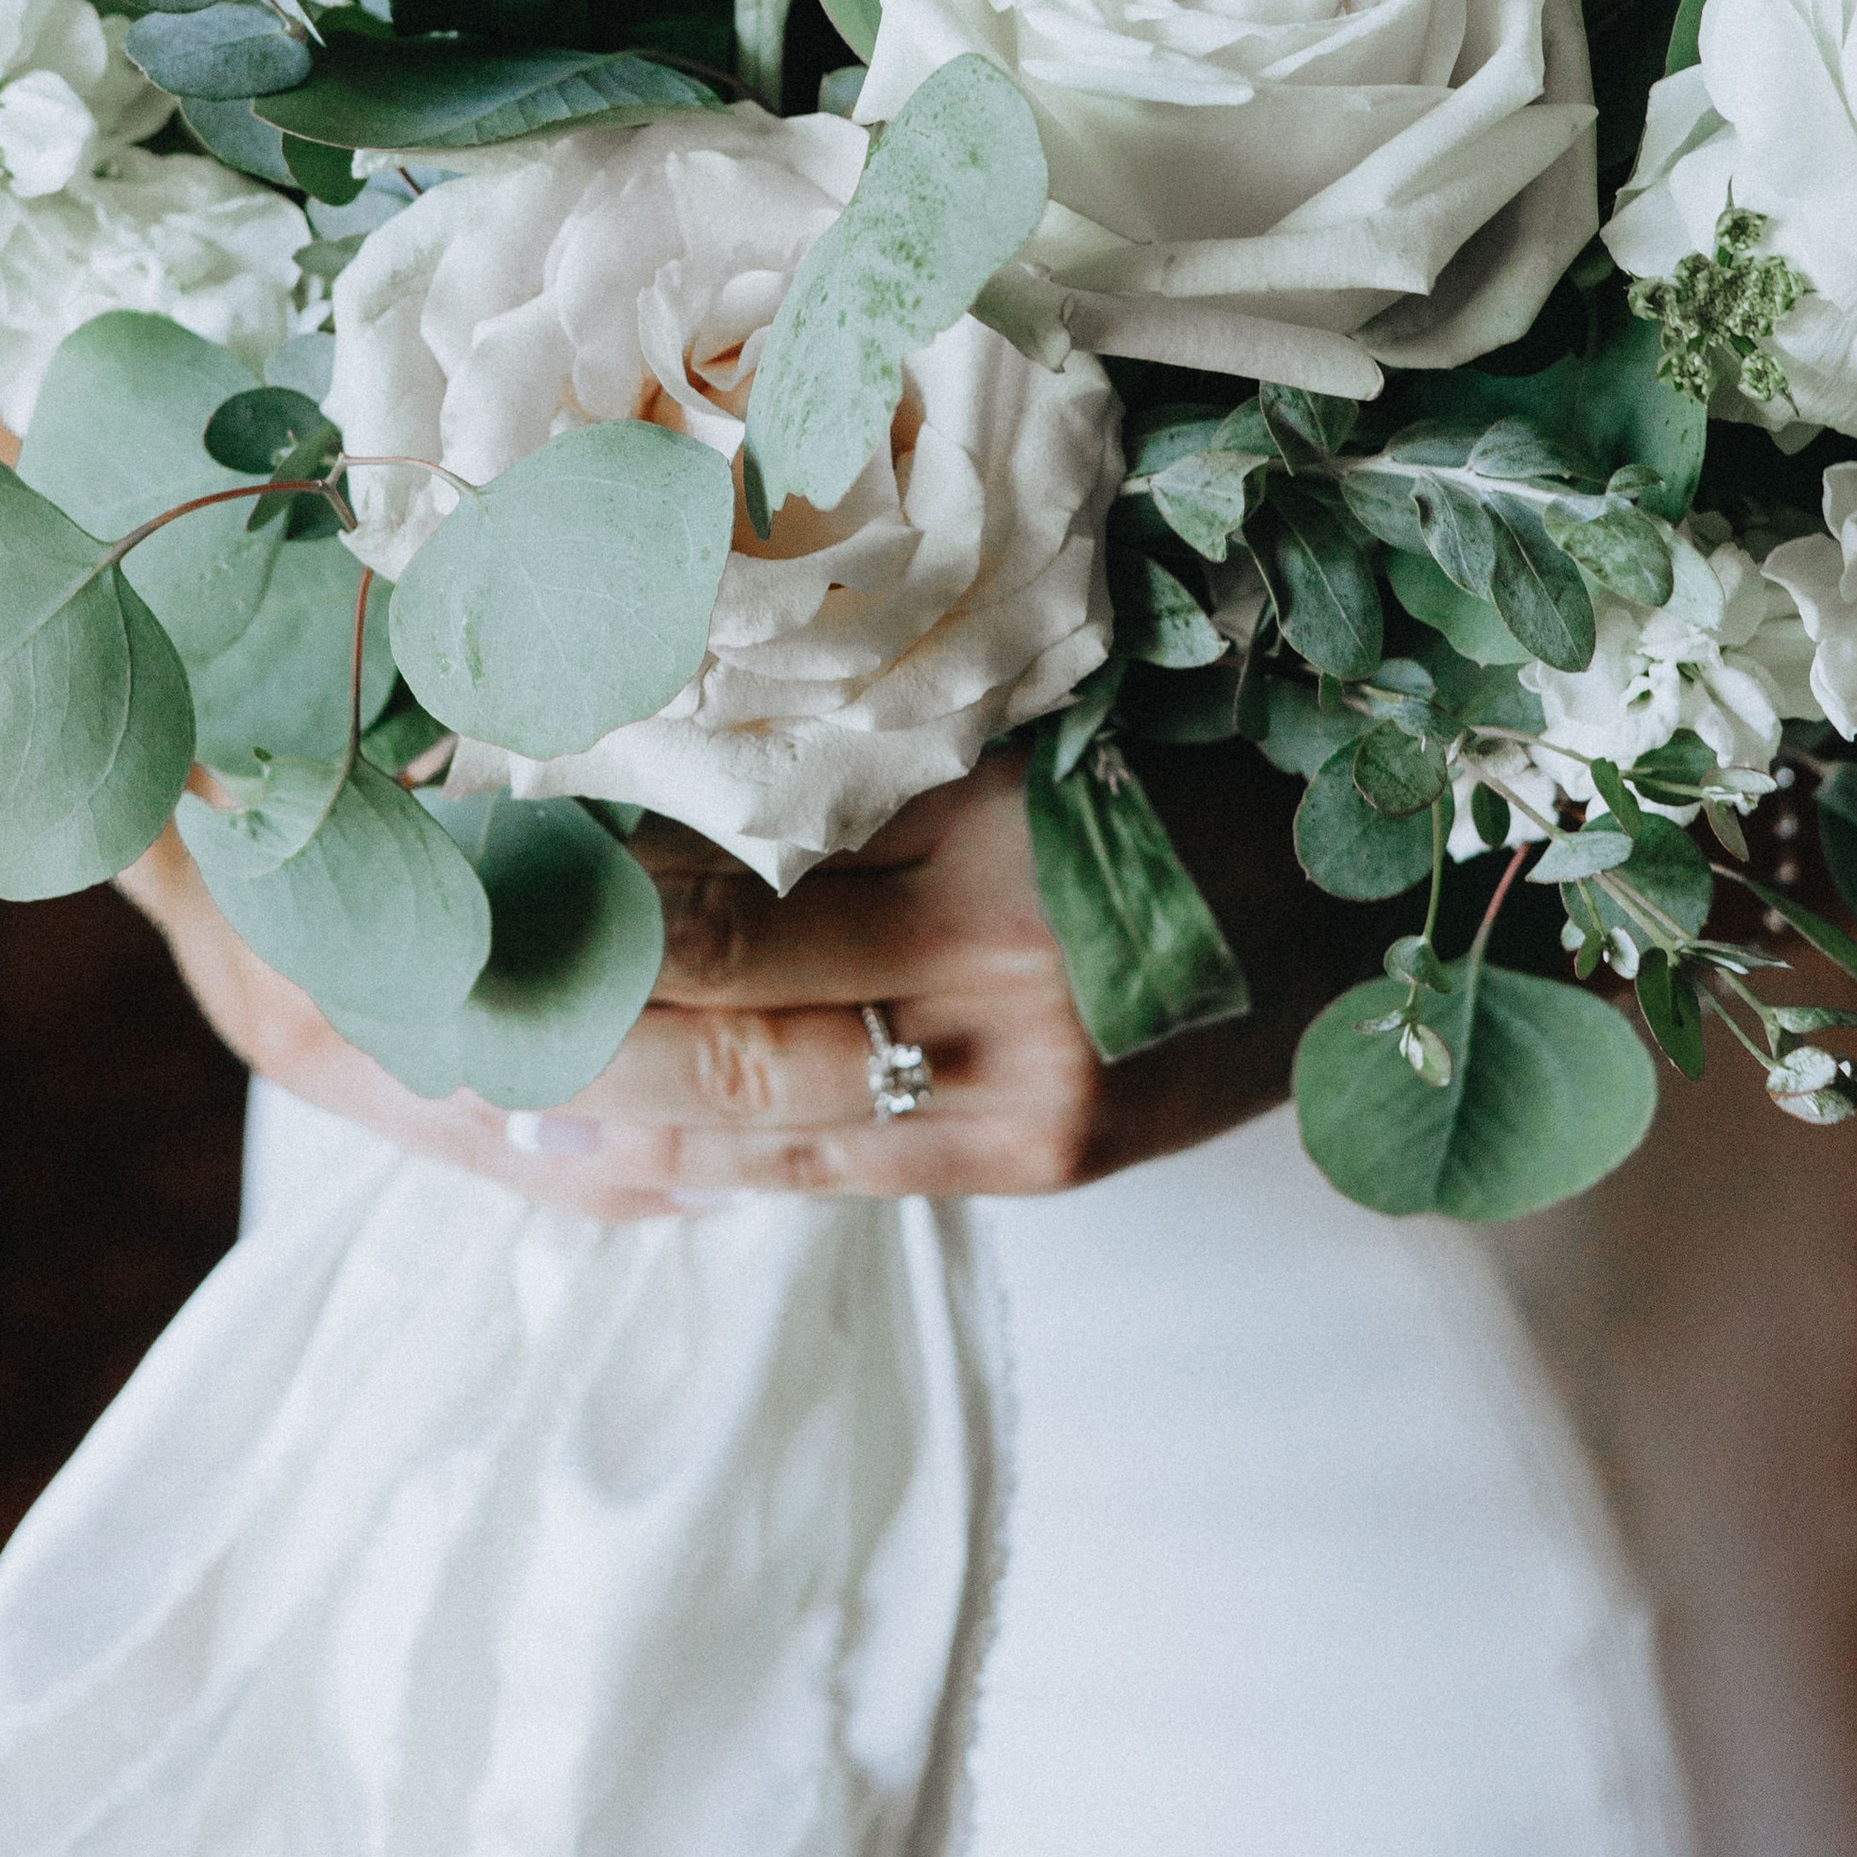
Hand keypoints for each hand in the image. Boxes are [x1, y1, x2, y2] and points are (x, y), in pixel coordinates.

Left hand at [120, 746, 1333, 1224]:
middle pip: (716, 1022)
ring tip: (466, 1056)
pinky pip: (840, 1168)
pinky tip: (619, 1130)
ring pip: (760, 1121)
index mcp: (1007, 834)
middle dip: (551, 1009)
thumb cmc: (1254, 736)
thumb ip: (896, 722)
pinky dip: (717, 1151)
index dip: (575, 870)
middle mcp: (1011, 983)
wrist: (1449, 888)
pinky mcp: (1050, 1166)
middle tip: (407, 970)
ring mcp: (1032, 1097)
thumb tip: (682, 708)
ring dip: (608, 1097)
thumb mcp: (1072, 688)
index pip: (729, 875)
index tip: (445, 825)